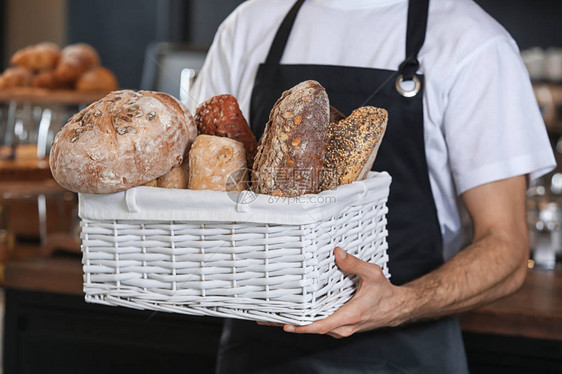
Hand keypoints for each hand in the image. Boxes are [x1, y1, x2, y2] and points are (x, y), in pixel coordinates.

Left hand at [280, 247, 411, 337]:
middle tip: (267, 318)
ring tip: (273, 315)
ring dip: (296, 322)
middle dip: (290, 324)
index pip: (322, 325)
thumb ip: (354, 264)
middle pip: (312, 328)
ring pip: (314, 327)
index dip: (303, 326)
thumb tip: (337, 253)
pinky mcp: (339, 325)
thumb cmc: (384, 293)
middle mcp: (343, 326)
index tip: (286, 325)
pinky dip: (305, 320)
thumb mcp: (373, 274)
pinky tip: (292, 313)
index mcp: (350, 315)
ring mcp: (341, 327)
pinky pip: (320, 324)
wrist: (396, 308)